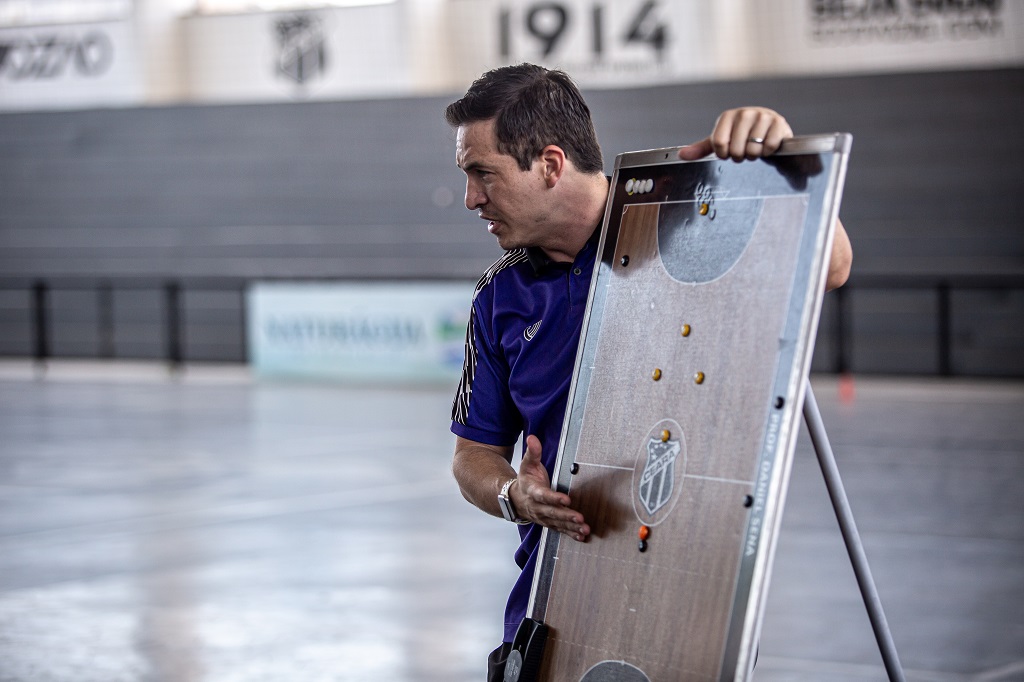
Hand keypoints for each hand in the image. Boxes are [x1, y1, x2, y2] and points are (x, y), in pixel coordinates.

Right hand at [513, 435, 589, 541]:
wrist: (515, 500)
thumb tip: (533, 438)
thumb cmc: (526, 480)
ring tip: (585, 529)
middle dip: (566, 516)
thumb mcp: (527, 464)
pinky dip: (571, 533)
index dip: (554, 498)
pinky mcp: (550, 523)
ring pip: (558, 523)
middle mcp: (537, 507)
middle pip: (552, 513)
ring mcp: (543, 517)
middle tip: (580, 518)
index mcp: (532, 491)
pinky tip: (582, 536)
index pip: (543, 496)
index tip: (566, 499)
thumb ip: (533, 452)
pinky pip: (560, 530)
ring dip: (571, 527)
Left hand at [678, 107, 792, 161]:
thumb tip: (681, 155)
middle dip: (740, 156)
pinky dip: (767, 152)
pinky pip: (768, 148)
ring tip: (756, 147)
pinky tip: (767, 146)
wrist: (770, 130)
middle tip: (744, 150)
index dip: (724, 154)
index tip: (728, 151)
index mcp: (728, 116)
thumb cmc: (742, 136)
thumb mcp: (722, 141)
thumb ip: (701, 149)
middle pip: (735, 150)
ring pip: (752, 150)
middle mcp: (745, 113)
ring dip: (754, 155)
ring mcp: (763, 116)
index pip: (718, 143)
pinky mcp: (779, 123)